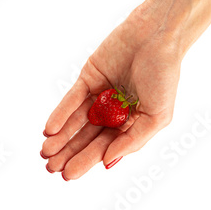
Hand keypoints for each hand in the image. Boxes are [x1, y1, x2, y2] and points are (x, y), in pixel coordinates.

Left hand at [41, 6, 181, 179]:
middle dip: (70, 152)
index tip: (69, 174)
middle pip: (88, 136)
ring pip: (77, 120)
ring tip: (46, 153)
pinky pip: (72, 99)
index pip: (106, 145)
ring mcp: (100, 94)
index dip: (87, 160)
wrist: (156, 36)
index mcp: (132, 122)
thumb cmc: (164, 75)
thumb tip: (108, 162)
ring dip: (62, 136)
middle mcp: (114, 110)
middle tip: (52, 168)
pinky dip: (61, 113)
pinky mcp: (89, 77)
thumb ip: (133, 141)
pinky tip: (50, 129)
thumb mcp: (157, 116)